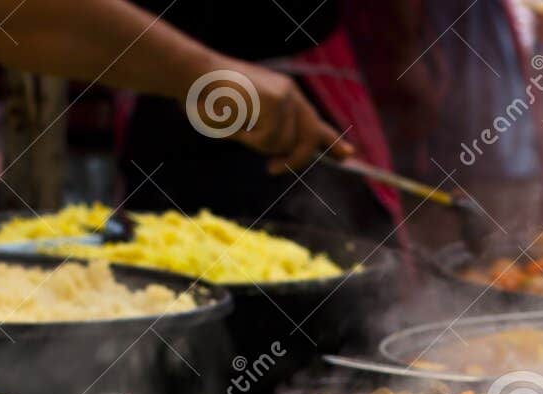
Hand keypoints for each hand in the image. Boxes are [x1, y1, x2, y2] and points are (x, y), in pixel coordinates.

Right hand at [218, 60, 352, 173]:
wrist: (194, 75)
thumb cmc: (212, 100)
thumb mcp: (247, 119)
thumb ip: (270, 133)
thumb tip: (285, 156)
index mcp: (285, 97)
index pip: (314, 123)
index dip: (331, 142)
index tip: (348, 156)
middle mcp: (290, 95)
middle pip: (305, 141)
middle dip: (292, 161)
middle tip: (272, 171)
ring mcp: (284, 97)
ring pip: (283, 145)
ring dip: (258, 145)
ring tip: (237, 122)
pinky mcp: (275, 103)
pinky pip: (268, 141)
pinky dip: (249, 139)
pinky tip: (236, 119)